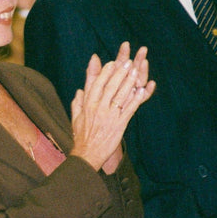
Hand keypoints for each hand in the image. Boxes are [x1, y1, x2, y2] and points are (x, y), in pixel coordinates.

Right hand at [70, 42, 154, 170]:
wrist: (87, 154)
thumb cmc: (81, 136)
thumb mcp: (76, 117)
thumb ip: (77, 102)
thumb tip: (80, 90)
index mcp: (88, 105)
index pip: (97, 84)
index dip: (105, 73)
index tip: (112, 63)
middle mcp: (98, 108)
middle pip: (111, 87)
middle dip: (120, 73)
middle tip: (128, 63)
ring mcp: (110, 116)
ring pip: (121, 95)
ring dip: (129, 82)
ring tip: (135, 72)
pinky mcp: (119, 125)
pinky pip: (129, 109)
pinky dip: (135, 99)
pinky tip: (141, 91)